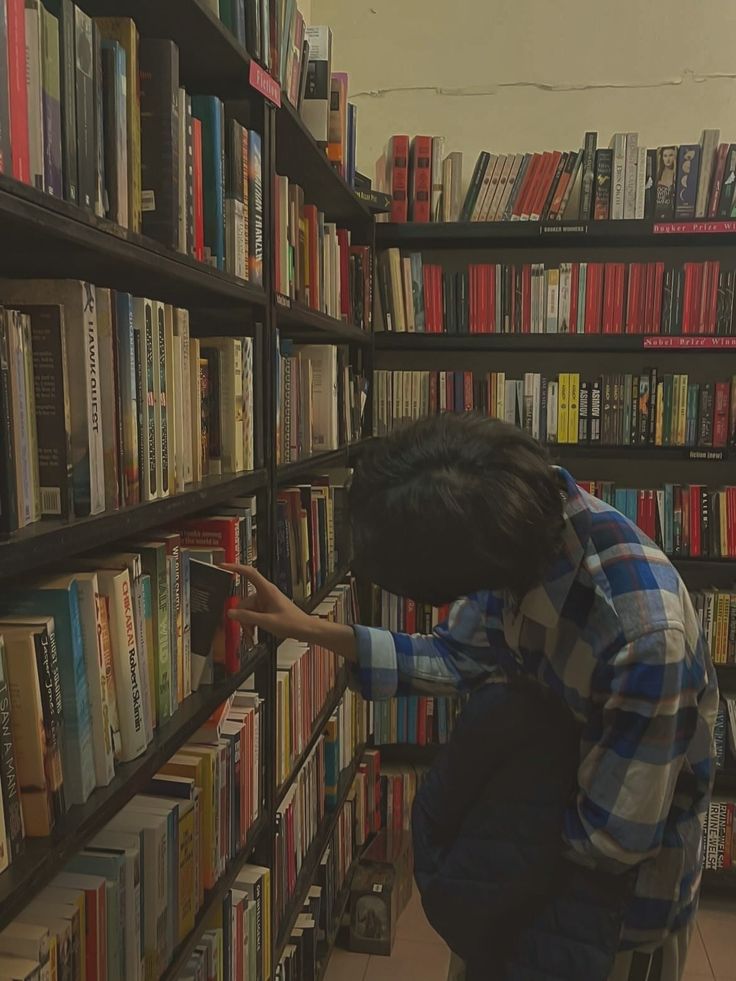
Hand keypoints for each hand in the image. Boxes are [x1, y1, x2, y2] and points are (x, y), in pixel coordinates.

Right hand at [223, 564, 358, 662]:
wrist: (304, 629)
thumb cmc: (292, 622)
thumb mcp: (267, 621)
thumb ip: (247, 617)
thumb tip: (231, 613)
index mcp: (267, 590)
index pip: (249, 573)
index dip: (235, 567)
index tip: (224, 566)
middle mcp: (265, 593)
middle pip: (244, 600)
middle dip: (242, 615)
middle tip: (246, 628)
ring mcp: (265, 601)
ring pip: (247, 609)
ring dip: (247, 621)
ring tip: (252, 633)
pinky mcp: (266, 608)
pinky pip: (253, 613)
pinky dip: (251, 622)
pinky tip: (254, 631)